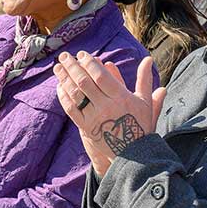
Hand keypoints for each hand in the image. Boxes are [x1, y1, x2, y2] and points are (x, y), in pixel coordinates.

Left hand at [54, 52, 164, 176]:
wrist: (133, 153)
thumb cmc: (140, 124)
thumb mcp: (144, 101)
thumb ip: (144, 78)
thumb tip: (148, 58)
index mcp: (121, 97)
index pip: (100, 76)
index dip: (89, 63)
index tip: (82, 54)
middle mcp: (106, 107)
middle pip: (85, 83)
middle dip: (72, 67)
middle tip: (64, 56)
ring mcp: (95, 118)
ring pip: (76, 95)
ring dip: (64, 79)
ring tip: (58, 68)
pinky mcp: (87, 128)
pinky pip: (72, 110)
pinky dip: (64, 97)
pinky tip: (60, 87)